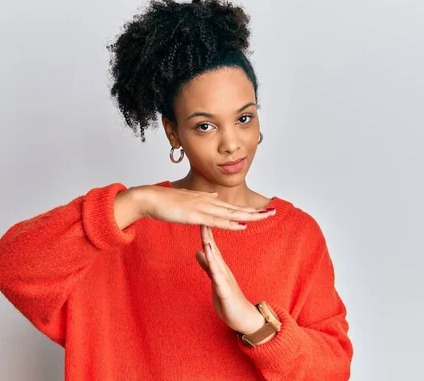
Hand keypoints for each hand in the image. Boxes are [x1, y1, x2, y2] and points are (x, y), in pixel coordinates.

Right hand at [137, 185, 275, 230]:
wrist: (150, 198)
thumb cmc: (166, 201)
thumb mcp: (188, 200)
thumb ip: (203, 199)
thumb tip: (215, 197)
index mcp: (208, 200)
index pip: (232, 206)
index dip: (248, 209)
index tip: (263, 210)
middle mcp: (209, 202)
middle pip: (237, 209)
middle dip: (256, 211)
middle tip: (274, 211)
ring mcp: (203, 208)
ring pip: (231, 214)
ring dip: (249, 216)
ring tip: (265, 216)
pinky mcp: (195, 216)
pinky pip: (216, 221)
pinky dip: (230, 224)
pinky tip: (242, 226)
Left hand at [195, 225, 266, 334]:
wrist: (244, 317)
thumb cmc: (229, 300)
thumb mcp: (214, 279)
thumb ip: (207, 265)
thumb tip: (197, 251)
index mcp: (220, 267)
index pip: (211, 246)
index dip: (204, 232)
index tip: (198, 217)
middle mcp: (223, 270)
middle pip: (213, 248)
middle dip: (207, 233)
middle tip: (202, 216)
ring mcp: (225, 280)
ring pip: (216, 261)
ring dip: (211, 247)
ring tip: (205, 234)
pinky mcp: (225, 291)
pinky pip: (218, 278)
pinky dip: (213, 267)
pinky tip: (210, 261)